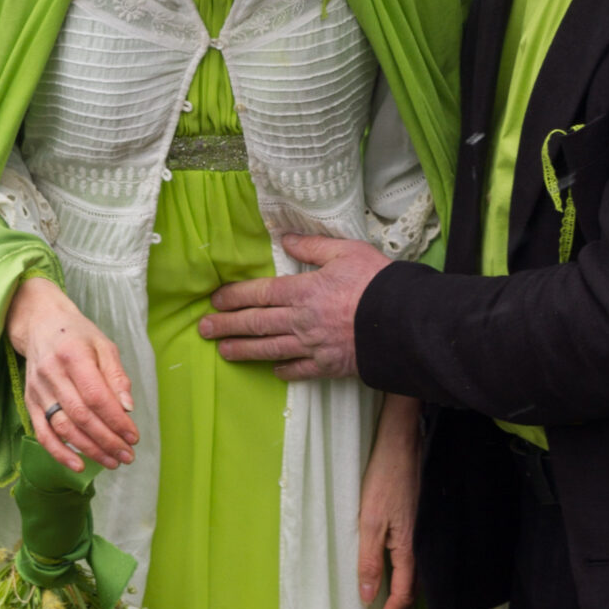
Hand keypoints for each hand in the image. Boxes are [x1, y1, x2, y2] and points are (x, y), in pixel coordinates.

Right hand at [6, 276, 138, 472]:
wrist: (40, 325)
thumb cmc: (78, 336)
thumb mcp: (104, 346)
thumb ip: (116, 376)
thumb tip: (128, 408)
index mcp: (73, 355)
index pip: (97, 396)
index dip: (116, 420)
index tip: (134, 437)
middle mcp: (52, 374)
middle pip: (82, 416)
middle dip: (107, 440)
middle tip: (128, 456)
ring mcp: (38, 390)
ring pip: (64, 428)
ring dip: (89, 450)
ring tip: (112, 462)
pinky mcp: (30, 403)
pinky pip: (42, 433)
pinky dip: (59, 453)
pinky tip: (78, 466)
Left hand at [197, 235, 391, 379]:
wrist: (403, 321)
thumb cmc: (377, 281)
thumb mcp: (346, 251)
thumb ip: (312, 246)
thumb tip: (285, 238)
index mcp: (303, 290)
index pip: (259, 293)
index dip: (234, 297)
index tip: (215, 300)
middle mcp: (301, 321)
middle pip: (256, 323)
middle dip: (227, 326)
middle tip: (204, 329)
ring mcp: (313, 346)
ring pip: (270, 349)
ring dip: (243, 350)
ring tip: (224, 351)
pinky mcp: (329, 366)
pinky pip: (299, 370)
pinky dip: (283, 370)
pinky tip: (273, 369)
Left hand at [359, 394, 420, 608]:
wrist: (403, 444)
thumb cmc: (385, 478)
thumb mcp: (369, 520)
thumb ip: (368, 559)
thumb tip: (366, 597)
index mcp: (408, 550)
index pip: (400, 600)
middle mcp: (418, 548)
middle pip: (410, 595)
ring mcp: (419, 537)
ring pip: (412, 581)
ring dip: (397, 603)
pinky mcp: (415, 526)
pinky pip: (411, 565)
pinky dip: (400, 582)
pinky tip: (389, 581)